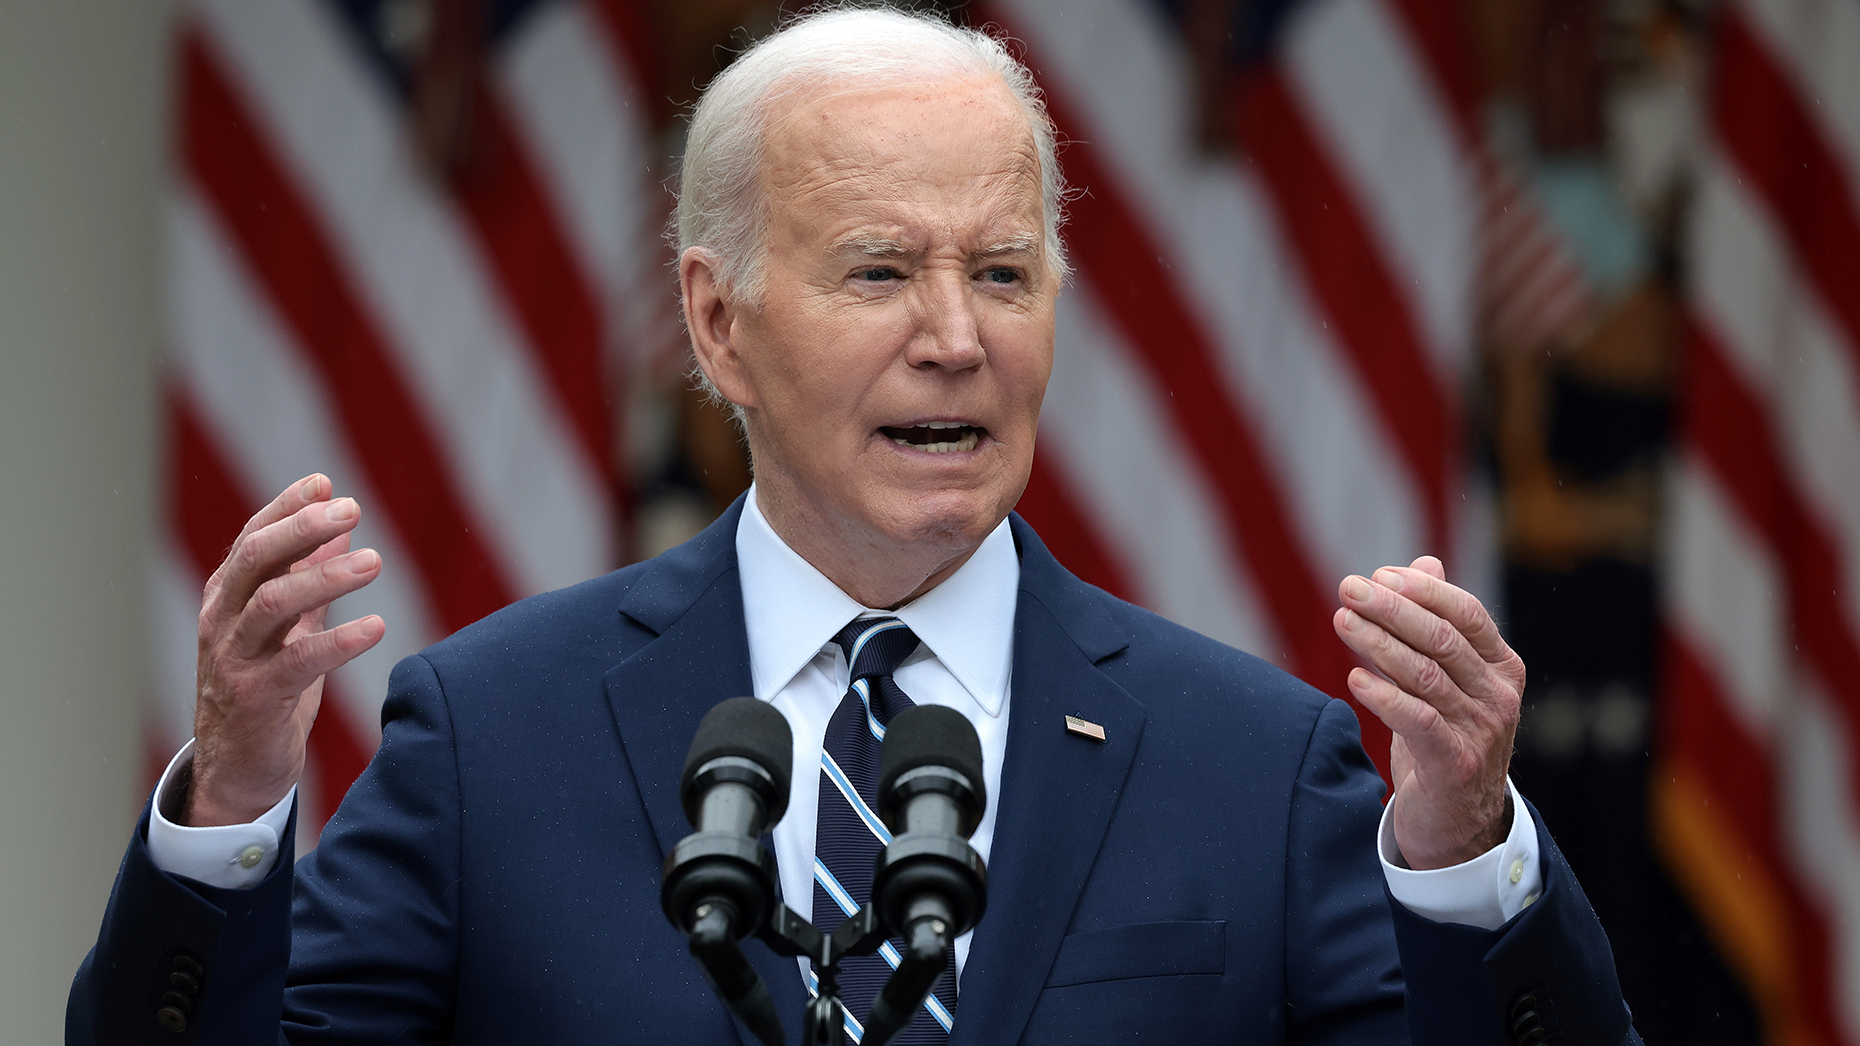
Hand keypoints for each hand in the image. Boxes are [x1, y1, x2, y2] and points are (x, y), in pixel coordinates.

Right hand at [186, 474, 385, 825]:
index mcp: (228, 597)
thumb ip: (307, 579)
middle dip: (303, 529)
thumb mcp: (285, 627)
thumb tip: (340, 528)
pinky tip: (376, 627)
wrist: (236, 767)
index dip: (287, 507)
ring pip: (273, 604)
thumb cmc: (265, 688)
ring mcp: (235, 659)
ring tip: (376, 561)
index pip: (252, 538)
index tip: (325, 483)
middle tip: (352, 508)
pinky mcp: (256, 699)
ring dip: (327, 577)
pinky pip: (297, 662)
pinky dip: (339, 641)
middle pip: (256, 559)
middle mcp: (224, 621)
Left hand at [1332, 556, 1524, 869]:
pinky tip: (1354, 678)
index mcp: (1501, 667)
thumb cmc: (1447, 739)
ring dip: (1378, 644)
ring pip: (1425, 675)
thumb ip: (1437, 623)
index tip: (1377, 574)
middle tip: (1347, 588)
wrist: (1460, 823)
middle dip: (1390, 608)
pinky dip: (1384, 696)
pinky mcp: (1454, 764)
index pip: (1466, 613)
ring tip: (1342, 621)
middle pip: (1441, 638)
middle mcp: (1498, 696)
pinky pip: (1417, 721)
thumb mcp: (1448, 680)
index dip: (1422, 590)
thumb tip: (1423, 562)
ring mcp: (1480, 731)